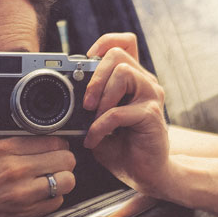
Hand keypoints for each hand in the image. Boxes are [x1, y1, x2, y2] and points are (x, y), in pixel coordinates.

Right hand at [0, 99, 75, 216]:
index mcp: (3, 148)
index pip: (51, 138)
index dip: (56, 139)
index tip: (52, 142)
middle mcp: (17, 169)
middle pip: (65, 157)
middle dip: (63, 157)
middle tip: (55, 159)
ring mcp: (23, 193)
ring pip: (67, 180)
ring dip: (63, 177)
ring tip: (53, 176)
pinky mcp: (26, 214)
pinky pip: (57, 202)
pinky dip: (54, 197)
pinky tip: (43, 194)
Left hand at [82, 33, 170, 196]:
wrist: (147, 174)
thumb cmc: (124, 147)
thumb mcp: (99, 121)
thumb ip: (88, 106)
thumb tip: (66, 97)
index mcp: (133, 79)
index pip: (125, 42)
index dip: (105, 42)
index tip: (87, 61)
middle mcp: (145, 82)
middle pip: (118, 54)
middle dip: (95, 75)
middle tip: (85, 102)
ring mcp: (151, 96)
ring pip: (123, 73)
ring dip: (101, 96)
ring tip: (92, 118)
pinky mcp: (151, 115)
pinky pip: (118, 111)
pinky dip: (100, 126)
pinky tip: (95, 139)